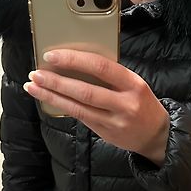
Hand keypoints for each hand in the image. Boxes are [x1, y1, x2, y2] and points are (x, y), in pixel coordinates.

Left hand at [23, 49, 169, 165]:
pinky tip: (49, 100)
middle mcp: (125, 103)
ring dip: (53, 96)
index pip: (101, 67)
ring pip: (78, 107)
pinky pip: (81, 117)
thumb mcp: (134, 85)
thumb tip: (75, 64)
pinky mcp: (106, 133)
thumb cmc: (142, 104)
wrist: (157, 135)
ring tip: (33, 86)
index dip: (74, 60)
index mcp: (133, 84)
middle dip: (57, 81)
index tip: (52, 55)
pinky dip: (62, 107)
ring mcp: (115, 121)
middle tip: (37, 73)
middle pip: (85, 90)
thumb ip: (111, 76)